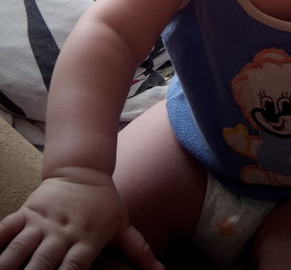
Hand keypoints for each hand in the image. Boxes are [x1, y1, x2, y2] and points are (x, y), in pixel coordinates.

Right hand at [0, 169, 161, 269]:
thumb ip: (138, 250)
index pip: (74, 269)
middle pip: (42, 264)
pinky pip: (7, 227)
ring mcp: (43, 222)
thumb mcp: (123, 224)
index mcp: (86, 240)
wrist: (84, 168)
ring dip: (9, 265)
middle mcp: (63, 232)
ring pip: (21, 248)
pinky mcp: (27, 211)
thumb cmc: (105, 203)